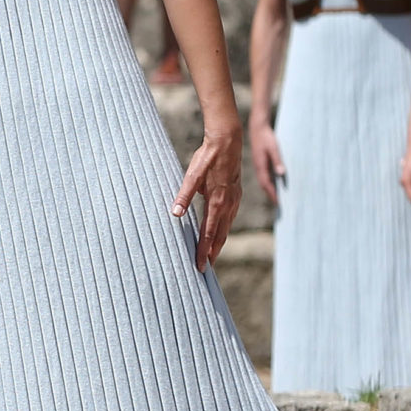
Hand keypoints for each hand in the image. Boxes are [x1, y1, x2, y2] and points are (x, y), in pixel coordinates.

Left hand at [171, 120, 241, 270]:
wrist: (228, 142)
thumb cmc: (208, 158)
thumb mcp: (192, 176)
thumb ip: (183, 196)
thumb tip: (174, 214)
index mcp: (217, 203)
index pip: (209, 234)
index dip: (203, 251)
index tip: (199, 266)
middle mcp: (229, 205)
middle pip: (221, 236)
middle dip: (212, 253)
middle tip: (205, 268)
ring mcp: (234, 200)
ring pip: (227, 228)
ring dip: (219, 243)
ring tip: (211, 255)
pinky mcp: (236, 195)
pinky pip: (230, 218)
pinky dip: (224, 229)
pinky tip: (220, 231)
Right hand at [249, 122, 285, 206]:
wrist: (257, 127)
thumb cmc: (266, 137)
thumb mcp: (274, 148)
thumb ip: (277, 161)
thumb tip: (281, 174)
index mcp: (261, 166)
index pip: (267, 184)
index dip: (272, 194)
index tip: (278, 203)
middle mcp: (258, 167)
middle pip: (264, 185)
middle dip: (270, 194)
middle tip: (278, 204)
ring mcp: (258, 164)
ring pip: (263, 180)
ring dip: (269, 188)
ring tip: (276, 196)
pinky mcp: (260, 161)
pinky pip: (264, 175)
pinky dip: (268, 181)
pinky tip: (274, 182)